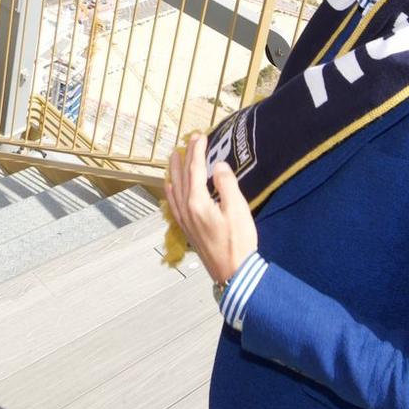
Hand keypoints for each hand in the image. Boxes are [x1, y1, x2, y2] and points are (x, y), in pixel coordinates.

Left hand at [165, 133, 257, 285]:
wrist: (234, 273)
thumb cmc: (238, 242)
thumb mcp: (238, 210)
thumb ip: (226, 184)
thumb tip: (218, 165)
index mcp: (198, 202)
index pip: (195, 169)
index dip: (197, 151)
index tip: (199, 136)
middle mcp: (187, 209)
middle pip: (182, 176)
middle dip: (185, 156)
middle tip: (188, 140)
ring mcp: (185, 220)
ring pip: (174, 189)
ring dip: (175, 171)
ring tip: (174, 157)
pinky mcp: (188, 229)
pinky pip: (173, 203)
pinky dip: (171, 190)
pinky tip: (170, 187)